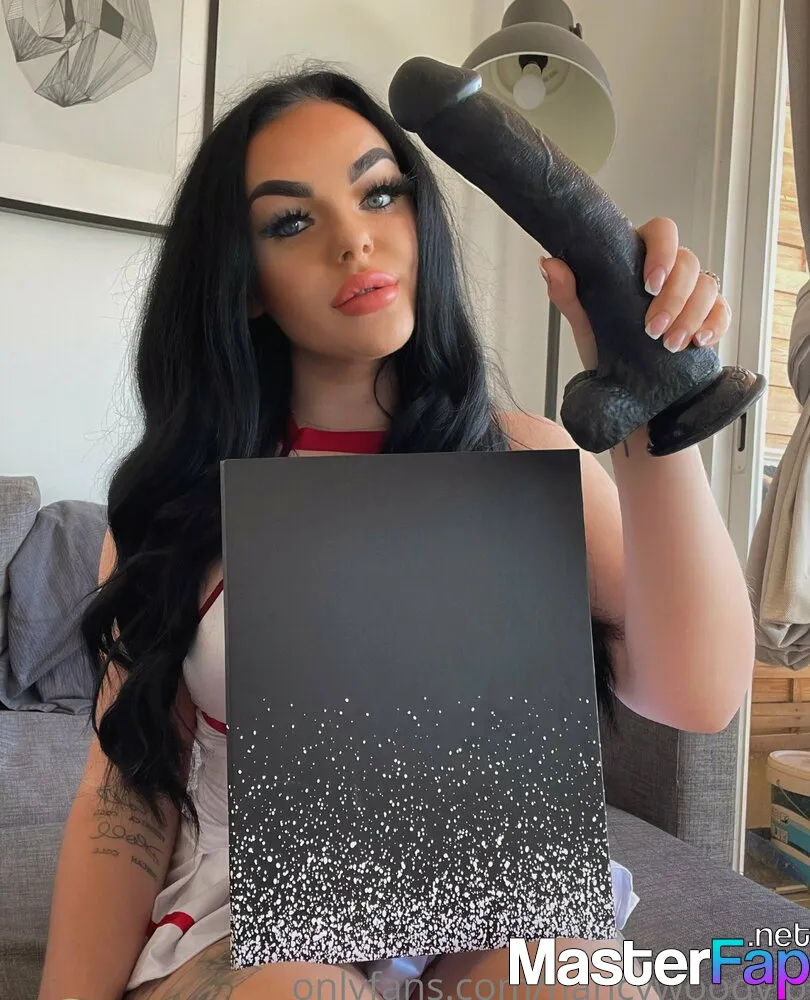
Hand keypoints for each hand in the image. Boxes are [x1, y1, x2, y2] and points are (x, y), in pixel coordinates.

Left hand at [538, 216, 731, 370]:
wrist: (622, 391)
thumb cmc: (604, 349)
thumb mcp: (583, 323)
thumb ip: (568, 293)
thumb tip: (550, 263)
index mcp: (637, 260)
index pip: (661, 232)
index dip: (662, 251)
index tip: (650, 284)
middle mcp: (668, 271)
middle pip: (688, 262)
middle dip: (674, 298)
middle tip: (652, 330)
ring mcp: (691, 293)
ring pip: (707, 286)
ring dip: (691, 316)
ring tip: (669, 345)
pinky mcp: (708, 317)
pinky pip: (722, 311)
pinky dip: (714, 325)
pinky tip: (698, 342)